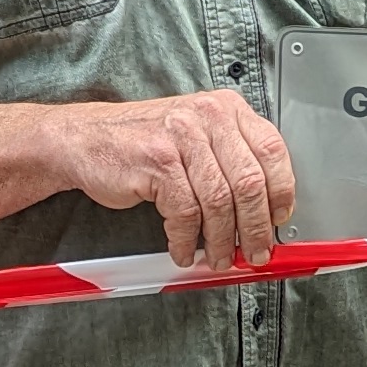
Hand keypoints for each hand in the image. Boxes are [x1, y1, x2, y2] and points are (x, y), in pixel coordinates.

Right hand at [49, 90, 295, 268]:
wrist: (85, 138)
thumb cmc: (144, 142)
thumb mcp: (197, 137)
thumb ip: (231, 161)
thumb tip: (267, 209)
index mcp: (226, 109)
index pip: (272, 151)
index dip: (282, 191)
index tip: (280, 218)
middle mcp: (208, 116)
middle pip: (250, 181)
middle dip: (256, 227)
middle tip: (254, 252)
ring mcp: (182, 136)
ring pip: (220, 201)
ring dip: (220, 240)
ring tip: (216, 258)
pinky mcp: (157, 160)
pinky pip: (185, 212)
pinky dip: (185, 239)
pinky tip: (182, 249)